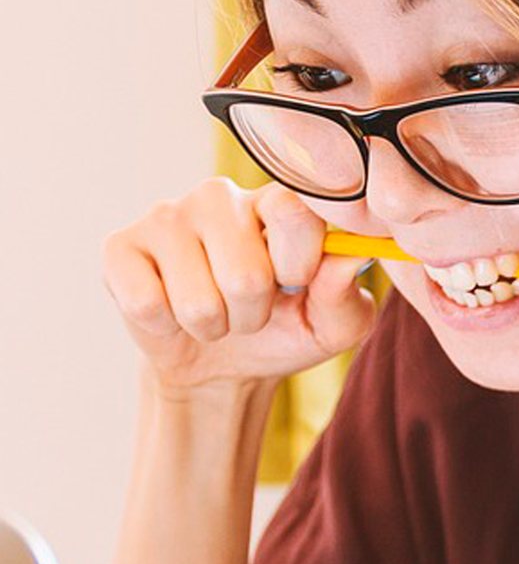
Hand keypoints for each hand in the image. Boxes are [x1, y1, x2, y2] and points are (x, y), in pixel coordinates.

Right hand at [102, 177, 376, 390]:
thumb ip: (346, 296)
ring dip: (211, 326)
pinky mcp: (121, 247)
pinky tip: (169, 310)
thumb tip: (351, 257)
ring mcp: (166, 216)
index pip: (293, 211)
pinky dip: (165, 327)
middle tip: (247, 311)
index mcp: (276, 202)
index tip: (295, 283)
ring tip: (212, 314)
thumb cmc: (281, 332)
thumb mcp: (329, 326)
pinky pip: (147, 303)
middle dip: (251, 315)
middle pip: (245, 275)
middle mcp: (220, 197)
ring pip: (197, 300)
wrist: (219, 367)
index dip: (298, 264)